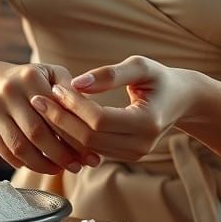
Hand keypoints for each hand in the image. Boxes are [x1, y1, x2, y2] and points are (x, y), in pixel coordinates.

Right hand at [0, 61, 101, 175]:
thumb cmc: (28, 79)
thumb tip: (94, 119)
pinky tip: (39, 165)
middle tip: (77, 167)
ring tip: (60, 170)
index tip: (90, 153)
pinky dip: (24, 163)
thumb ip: (71, 92)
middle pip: (37, 133)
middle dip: (60, 154)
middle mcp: (9, 92)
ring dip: (42, 164)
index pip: (56, 114)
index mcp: (30, 77)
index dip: (74, 137)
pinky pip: (5, 152)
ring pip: (20, 147)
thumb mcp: (50, 74)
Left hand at [30, 55, 198, 162]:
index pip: (99, 120)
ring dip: (63, 127)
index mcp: (146, 122)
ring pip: (87, 147)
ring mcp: (133, 154)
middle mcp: (140, 144)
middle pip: (89, 138)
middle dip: (60, 118)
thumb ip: (109, 74)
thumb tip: (76, 82)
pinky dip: (72, 134)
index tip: (55, 87)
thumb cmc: (160, 78)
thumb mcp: (140, 66)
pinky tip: (58, 117)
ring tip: (44, 105)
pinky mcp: (125, 155)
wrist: (181, 100)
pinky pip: (92, 148)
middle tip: (39, 98)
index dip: (74, 105)